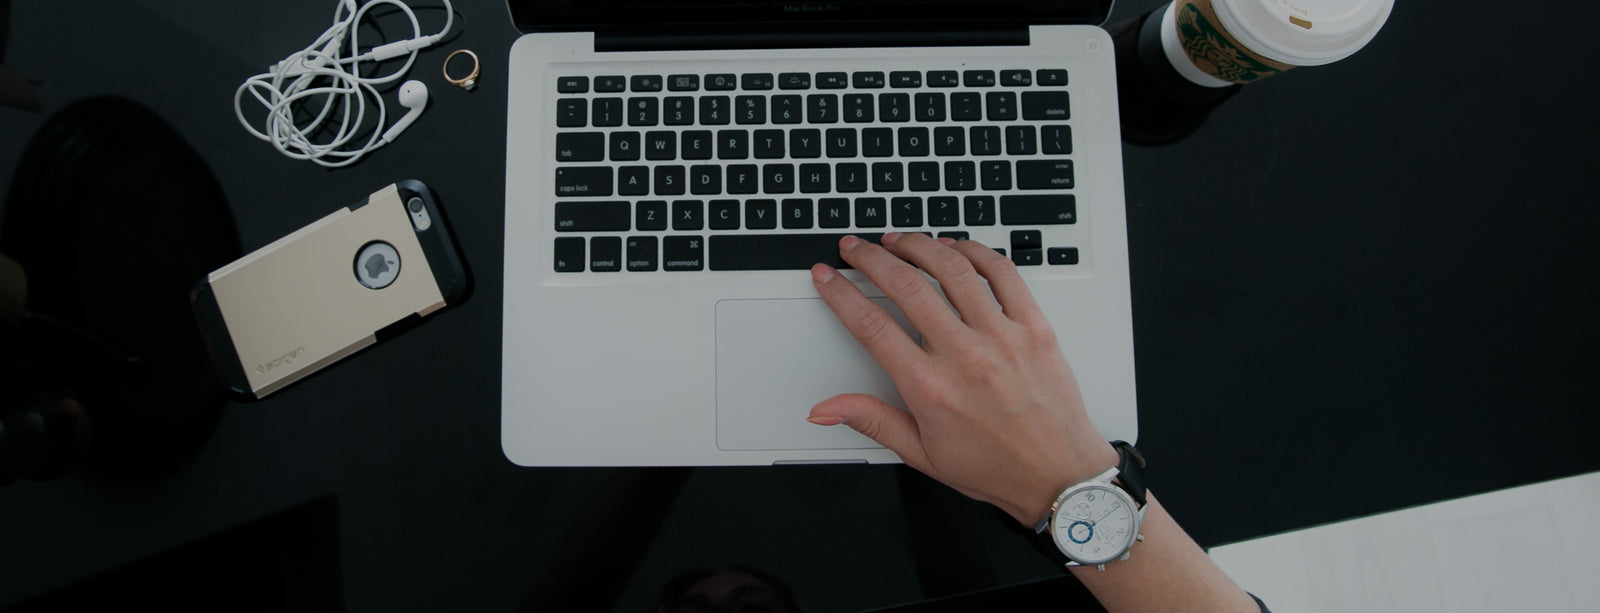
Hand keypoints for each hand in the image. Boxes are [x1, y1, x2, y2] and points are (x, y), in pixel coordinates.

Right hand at [807, 233, 1118, 525]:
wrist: (1058, 475)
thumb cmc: (994, 467)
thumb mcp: (921, 453)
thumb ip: (870, 421)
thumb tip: (824, 410)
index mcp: (930, 389)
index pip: (871, 325)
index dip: (841, 293)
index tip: (827, 276)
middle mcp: (965, 357)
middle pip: (906, 286)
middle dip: (870, 258)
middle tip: (855, 248)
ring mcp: (1002, 337)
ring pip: (952, 269)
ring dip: (919, 245)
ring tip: (899, 240)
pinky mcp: (1034, 327)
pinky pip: (1002, 273)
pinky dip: (974, 251)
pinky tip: (954, 247)